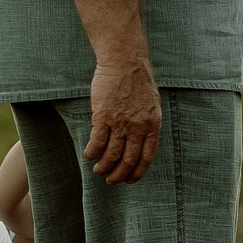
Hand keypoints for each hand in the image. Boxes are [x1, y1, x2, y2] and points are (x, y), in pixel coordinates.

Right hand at [83, 61, 161, 184]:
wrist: (125, 61)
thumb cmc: (138, 81)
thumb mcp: (152, 105)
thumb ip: (147, 124)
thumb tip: (141, 142)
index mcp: (152, 126)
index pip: (146, 158)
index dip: (137, 173)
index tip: (129, 180)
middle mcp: (138, 128)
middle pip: (128, 161)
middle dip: (118, 175)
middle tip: (111, 181)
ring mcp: (120, 123)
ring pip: (111, 155)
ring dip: (103, 167)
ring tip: (98, 171)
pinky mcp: (103, 117)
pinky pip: (97, 142)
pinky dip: (92, 153)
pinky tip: (89, 155)